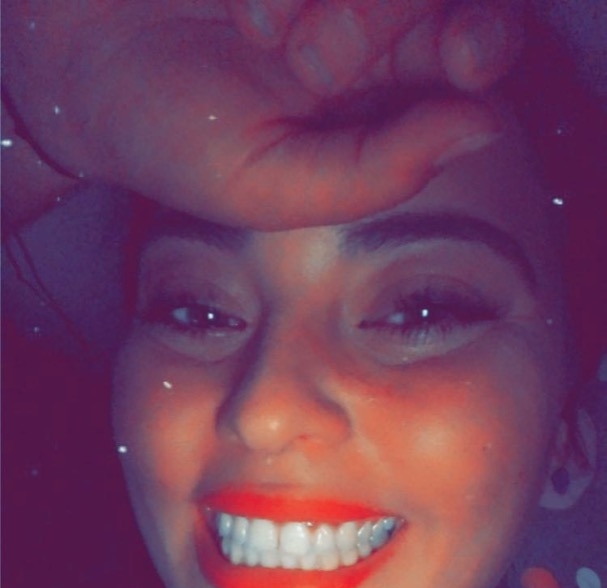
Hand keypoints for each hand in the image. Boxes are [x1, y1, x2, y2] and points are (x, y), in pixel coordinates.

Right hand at [2, 1, 522, 230]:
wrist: (73, 69)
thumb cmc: (174, 138)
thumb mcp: (268, 186)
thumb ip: (371, 173)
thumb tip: (485, 127)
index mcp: (382, 78)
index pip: (474, 41)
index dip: (488, 36)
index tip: (463, 55)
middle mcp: (366, 6)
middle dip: (387, 12)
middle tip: (310, 55)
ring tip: (259, 23)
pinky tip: (245, 1)